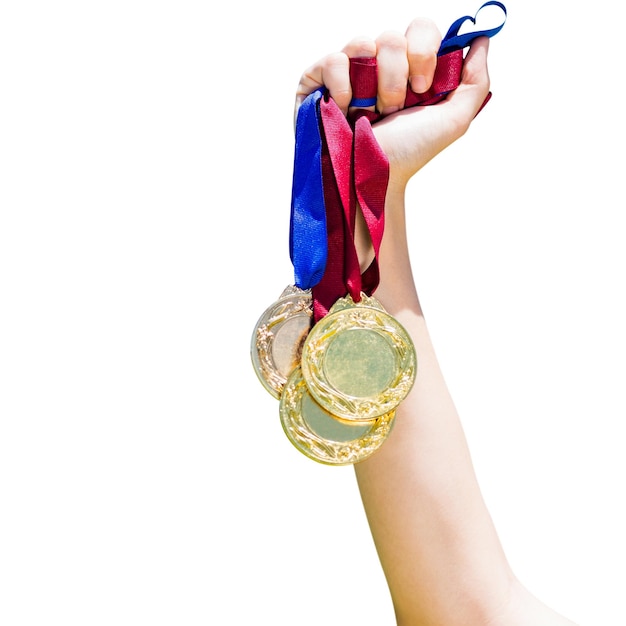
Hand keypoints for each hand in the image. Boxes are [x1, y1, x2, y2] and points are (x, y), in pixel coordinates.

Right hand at [295, 18, 490, 189]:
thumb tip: (482, 38)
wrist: (373, 179)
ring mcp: (347, 71)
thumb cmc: (409, 153)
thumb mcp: (453, 120)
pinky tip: (346, 110)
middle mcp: (377, 65)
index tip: (423, 89)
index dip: (425, 52)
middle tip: (397, 107)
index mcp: (408, 68)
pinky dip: (343, 85)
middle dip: (399, 75)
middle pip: (393, 36)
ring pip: (364, 43)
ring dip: (374, 85)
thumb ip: (475, 80)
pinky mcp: (317, 81)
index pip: (420, 30)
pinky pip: (333, 60)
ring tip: (371, 114)